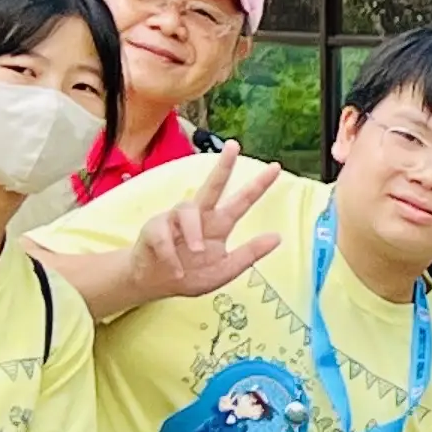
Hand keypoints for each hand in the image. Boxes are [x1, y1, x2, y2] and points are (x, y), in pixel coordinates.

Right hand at [127, 150, 286, 304]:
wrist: (156, 284)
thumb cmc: (190, 275)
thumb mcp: (225, 270)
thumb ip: (249, 254)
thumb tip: (278, 237)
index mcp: (219, 224)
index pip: (241, 201)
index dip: (258, 185)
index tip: (276, 167)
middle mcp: (199, 217)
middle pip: (212, 185)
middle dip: (224, 166)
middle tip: (234, 146)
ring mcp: (174, 220)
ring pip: (187, 210)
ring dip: (193, 232)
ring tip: (196, 252)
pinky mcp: (154, 229)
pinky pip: (163, 236)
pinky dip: (171, 255)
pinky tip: (176, 270)